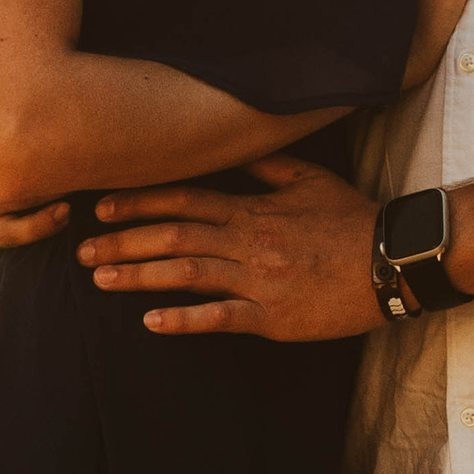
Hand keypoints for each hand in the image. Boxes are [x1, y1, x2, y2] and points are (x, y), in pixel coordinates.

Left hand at [81, 154, 383, 338]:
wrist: (393, 260)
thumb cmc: (353, 220)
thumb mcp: (309, 179)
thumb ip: (265, 166)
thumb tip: (229, 151)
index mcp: (253, 209)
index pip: (184, 199)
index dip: (138, 202)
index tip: (100, 207)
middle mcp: (248, 241)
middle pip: (173, 236)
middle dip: (122, 241)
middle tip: (80, 250)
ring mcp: (258, 280)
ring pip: (186, 273)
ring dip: (139, 275)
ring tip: (100, 278)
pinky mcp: (273, 317)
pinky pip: (221, 318)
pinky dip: (184, 319)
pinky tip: (151, 322)